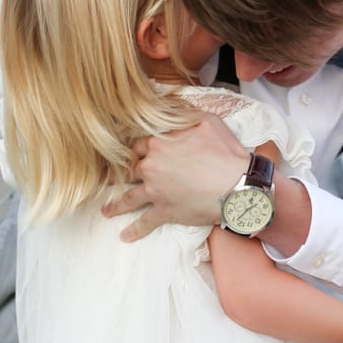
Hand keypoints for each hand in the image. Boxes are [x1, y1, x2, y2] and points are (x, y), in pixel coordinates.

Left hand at [101, 113, 249, 240]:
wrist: (236, 185)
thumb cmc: (225, 152)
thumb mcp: (207, 121)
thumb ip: (185, 113)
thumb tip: (172, 105)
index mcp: (158, 143)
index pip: (137, 143)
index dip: (135, 148)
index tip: (131, 152)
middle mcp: (151, 167)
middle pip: (129, 169)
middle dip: (122, 173)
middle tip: (111, 179)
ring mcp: (155, 191)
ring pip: (129, 197)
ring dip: (116, 204)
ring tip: (106, 211)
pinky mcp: (164, 211)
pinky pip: (145, 222)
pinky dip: (134, 230)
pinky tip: (125, 236)